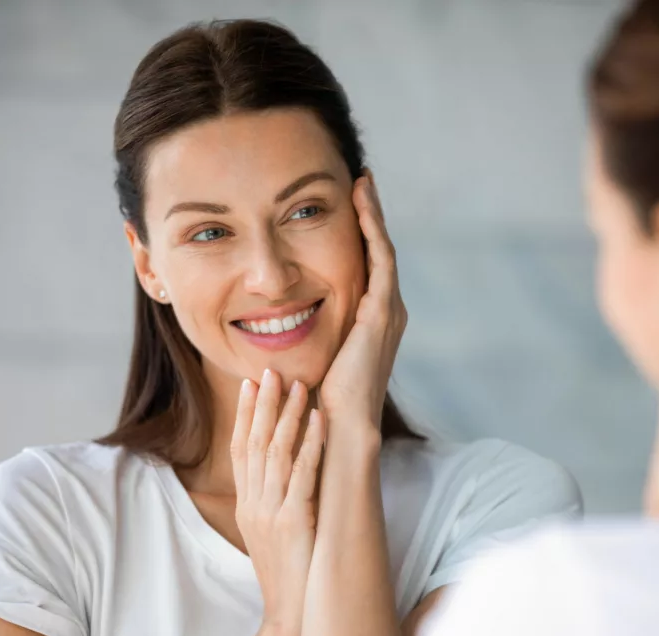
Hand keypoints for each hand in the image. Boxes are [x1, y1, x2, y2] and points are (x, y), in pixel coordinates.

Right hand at [230, 368, 324, 635]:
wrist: (290, 612)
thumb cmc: (287, 571)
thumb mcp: (269, 531)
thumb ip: (270, 499)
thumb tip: (282, 470)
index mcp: (248, 504)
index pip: (240, 449)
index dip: (245, 415)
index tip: (250, 384)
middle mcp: (254, 503)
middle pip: (254, 443)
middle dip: (263, 404)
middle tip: (270, 371)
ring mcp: (272, 511)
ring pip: (276, 453)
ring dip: (288, 415)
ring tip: (298, 384)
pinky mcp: (294, 521)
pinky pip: (303, 475)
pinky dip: (311, 444)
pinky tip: (320, 420)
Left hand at [319, 171, 405, 431]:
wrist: (338, 428)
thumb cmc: (317, 401)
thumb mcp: (311, 357)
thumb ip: (303, 335)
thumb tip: (270, 324)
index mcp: (371, 322)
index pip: (367, 268)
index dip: (359, 236)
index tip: (346, 206)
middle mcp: (386, 312)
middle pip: (379, 252)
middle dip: (370, 217)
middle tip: (360, 183)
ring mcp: (388, 310)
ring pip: (382, 249)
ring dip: (372, 214)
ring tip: (362, 183)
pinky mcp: (382, 311)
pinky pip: (379, 257)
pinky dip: (372, 227)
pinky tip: (361, 203)